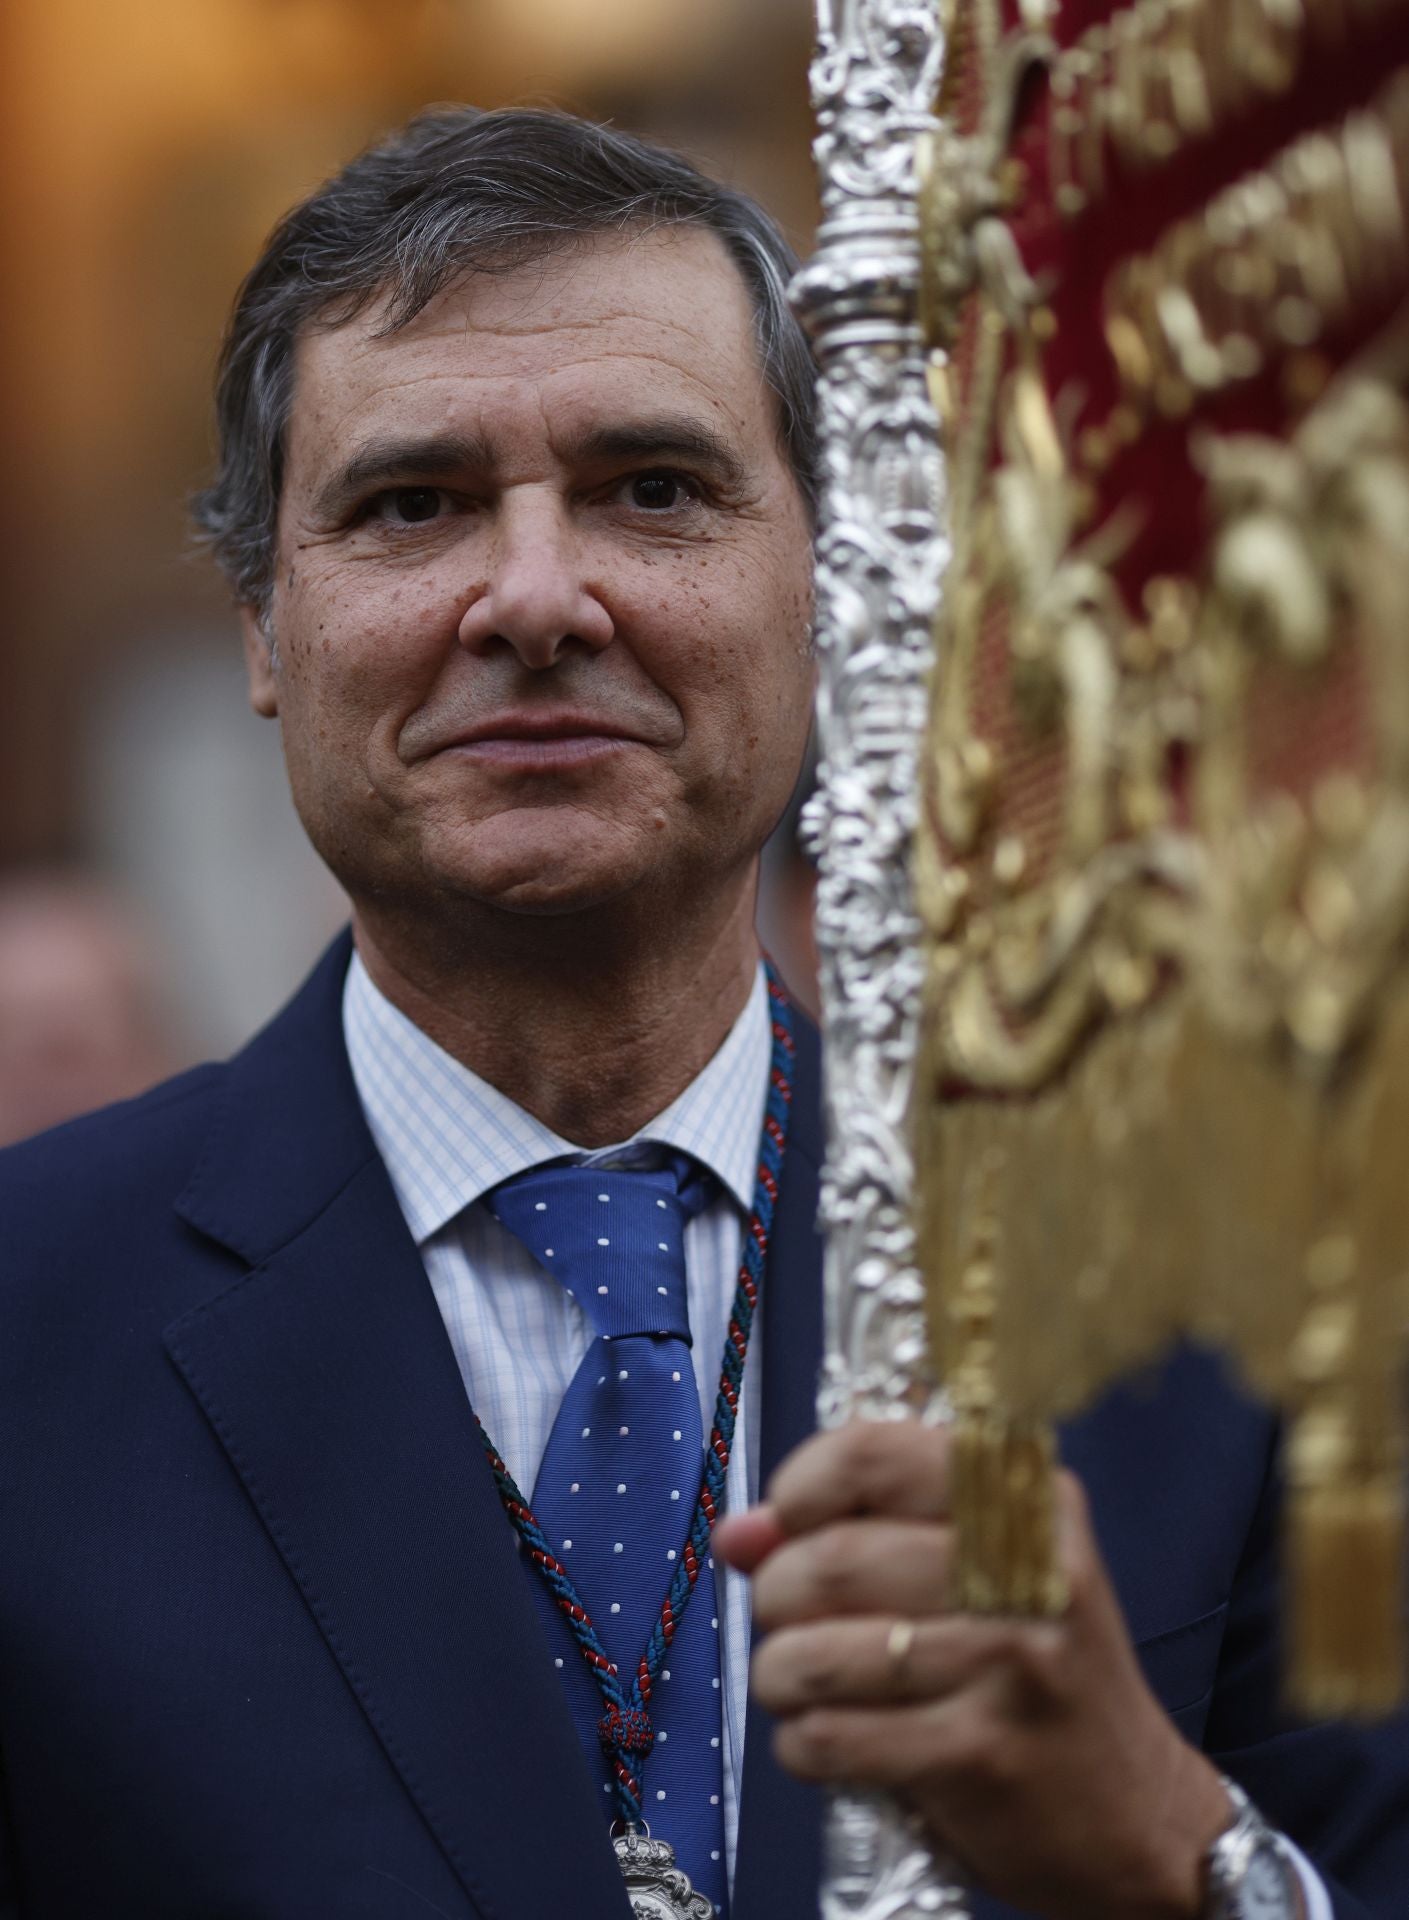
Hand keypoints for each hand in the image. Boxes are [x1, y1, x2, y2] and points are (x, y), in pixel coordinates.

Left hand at [715, 1422, 1245, 1919]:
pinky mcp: (979, 1756)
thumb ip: (856, 1531)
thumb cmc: (1036, 1673)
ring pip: (813, 1654)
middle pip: (828, 1560)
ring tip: (802, 1682)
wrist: (1139, 1816)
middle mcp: (1026, 1570)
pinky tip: (832, 1740)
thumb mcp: (973, 1574)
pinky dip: (803, 1744)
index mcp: (1024, 1500)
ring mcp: (1009, 1664)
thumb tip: (739, 1534)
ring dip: (780, 1675)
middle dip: (777, 1595)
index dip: (802, 1486)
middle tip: (790, 1617)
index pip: (873, 1452)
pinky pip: (829, 1738)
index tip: (791, 1520)